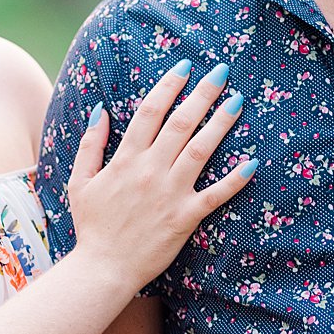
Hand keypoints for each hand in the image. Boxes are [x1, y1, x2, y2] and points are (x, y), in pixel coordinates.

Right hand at [64, 59, 254, 291]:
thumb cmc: (92, 226)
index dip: (169, 85)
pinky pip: (215, 195)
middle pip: (180, 123)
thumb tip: (99, 109)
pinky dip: (235, 179)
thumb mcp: (80, 181)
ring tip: (237, 100)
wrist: (103, 268)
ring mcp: (170, 193)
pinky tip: (253, 162)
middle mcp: (150, 170)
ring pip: (200, 150)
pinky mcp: (185, 217)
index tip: (185, 66)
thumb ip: (90, 143)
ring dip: (220, 123)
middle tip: (221, 71)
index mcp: (126, 159)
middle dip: (201, 93)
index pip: (150, 111)